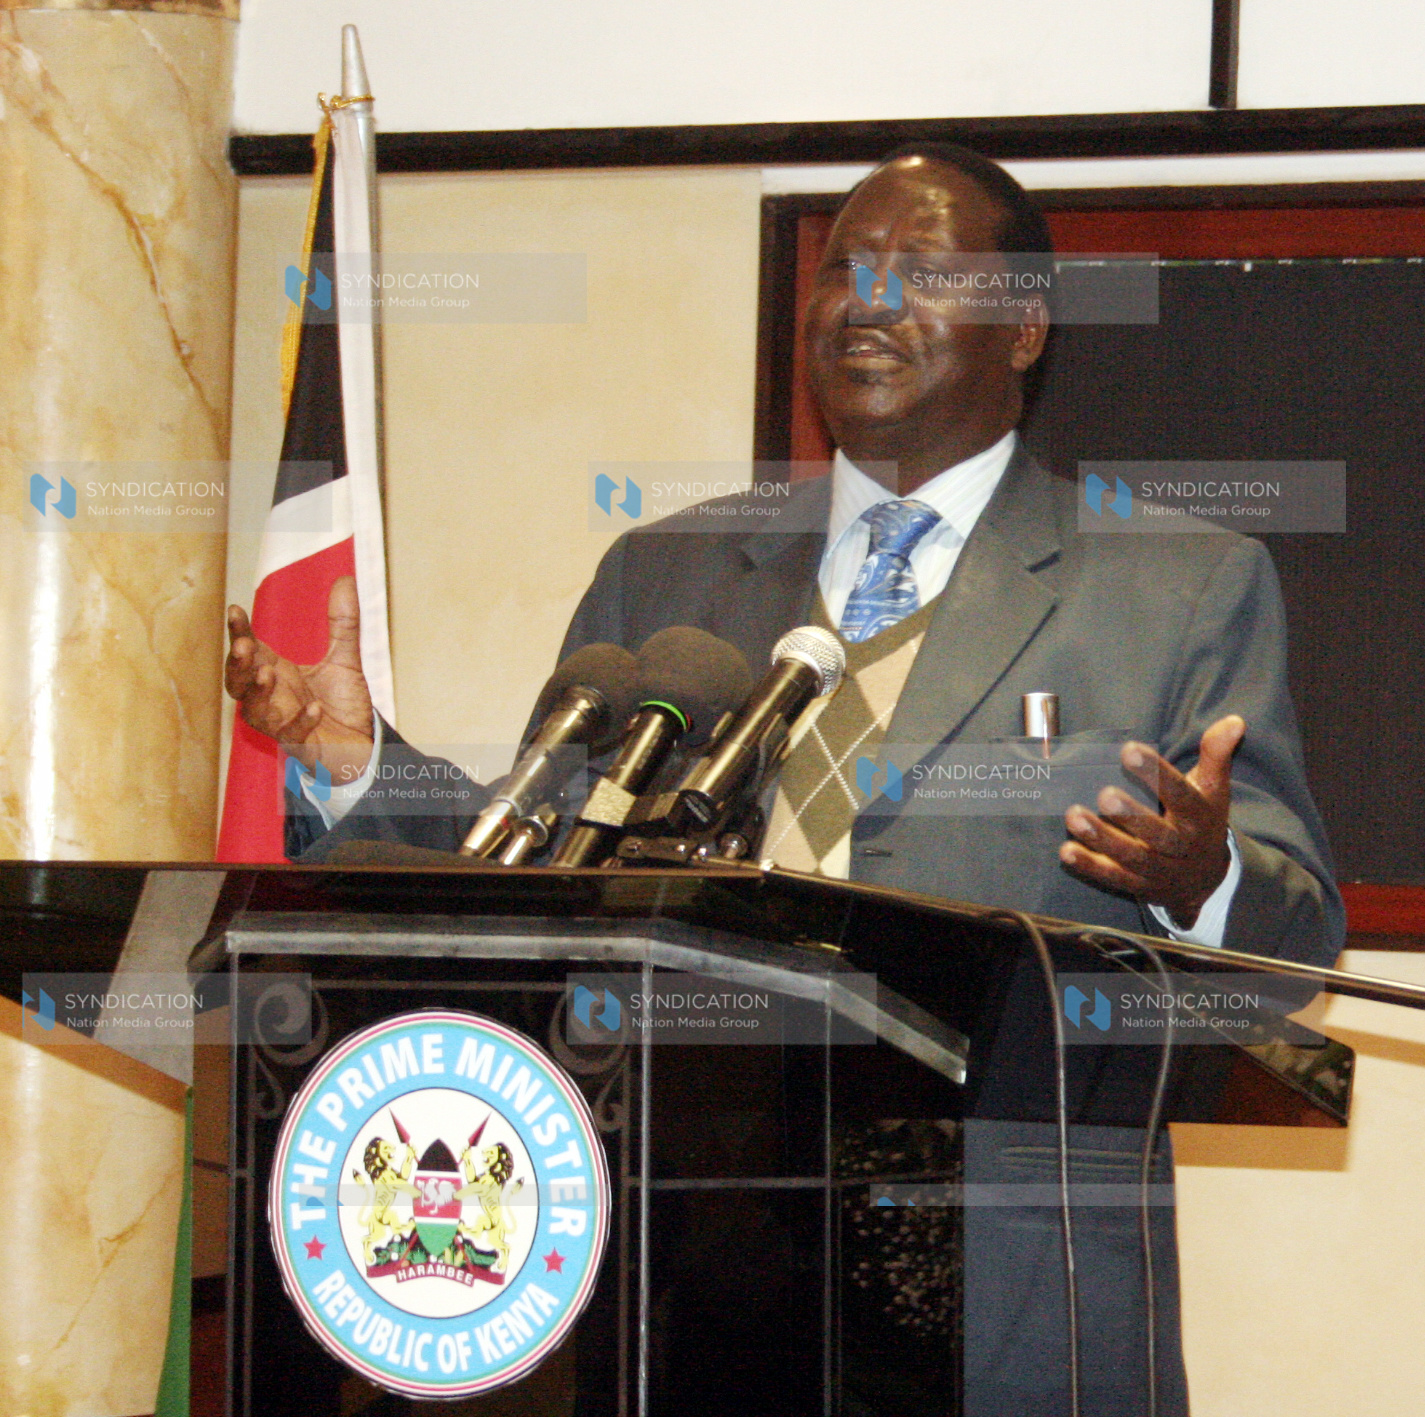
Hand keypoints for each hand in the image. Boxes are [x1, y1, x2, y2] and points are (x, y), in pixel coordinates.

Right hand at [225, 576, 374, 784]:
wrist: (363, 743)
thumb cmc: (341, 703)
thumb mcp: (344, 658)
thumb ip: (342, 622)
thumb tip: (345, 578)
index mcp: (275, 672)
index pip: (249, 649)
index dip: (238, 631)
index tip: (234, 609)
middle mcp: (272, 697)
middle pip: (239, 682)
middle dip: (236, 664)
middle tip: (242, 646)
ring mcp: (282, 723)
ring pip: (255, 711)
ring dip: (259, 693)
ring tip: (269, 674)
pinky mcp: (300, 746)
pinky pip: (293, 736)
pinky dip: (301, 722)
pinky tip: (314, 709)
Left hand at [1059, 715, 1243, 928]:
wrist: (1207, 879)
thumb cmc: (1202, 820)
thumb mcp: (1212, 789)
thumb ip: (1216, 754)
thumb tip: (1234, 720)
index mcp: (1200, 818)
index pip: (1181, 795)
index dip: (1157, 774)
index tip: (1129, 750)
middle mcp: (1182, 847)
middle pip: (1159, 834)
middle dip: (1131, 816)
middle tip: (1104, 794)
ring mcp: (1161, 871)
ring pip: (1132, 858)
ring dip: (1102, 839)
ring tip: (1073, 815)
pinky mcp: (1140, 887)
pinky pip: (1114, 878)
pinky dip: (1090, 867)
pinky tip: (1066, 851)